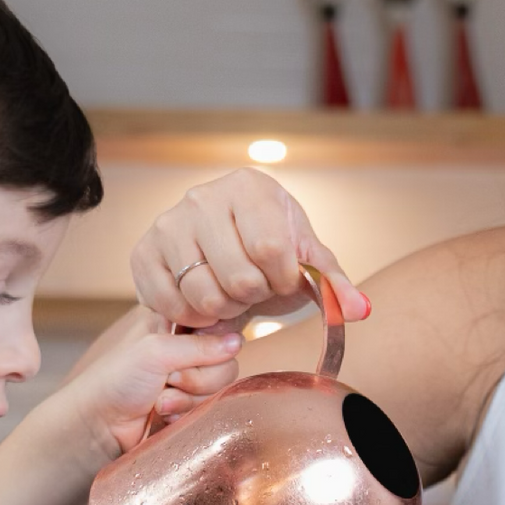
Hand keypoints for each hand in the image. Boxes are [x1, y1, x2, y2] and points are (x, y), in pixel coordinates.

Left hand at [55, 304, 242, 460]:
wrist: (97, 426)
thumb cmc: (116, 381)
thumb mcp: (156, 351)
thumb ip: (199, 346)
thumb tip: (237, 342)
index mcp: (175, 324)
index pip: (217, 327)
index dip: (211, 345)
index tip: (187, 354)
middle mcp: (185, 351)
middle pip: (225, 363)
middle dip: (197, 378)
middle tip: (167, 381)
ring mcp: (188, 382)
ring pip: (219, 390)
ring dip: (188, 399)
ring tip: (159, 402)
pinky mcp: (189, 408)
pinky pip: (209, 410)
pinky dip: (186, 415)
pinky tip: (163, 416)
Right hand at [131, 168, 369, 328]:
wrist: (225, 252)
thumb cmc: (270, 256)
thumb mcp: (306, 263)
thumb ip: (336, 285)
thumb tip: (362, 311)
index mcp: (249, 187)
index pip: (270, 248)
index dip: (281, 279)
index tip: (280, 278)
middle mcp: (202, 196)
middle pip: (237, 276)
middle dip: (254, 296)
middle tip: (254, 290)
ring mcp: (167, 223)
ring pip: (203, 294)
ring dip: (225, 310)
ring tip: (230, 296)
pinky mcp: (143, 252)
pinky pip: (170, 304)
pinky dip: (193, 317)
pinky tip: (205, 304)